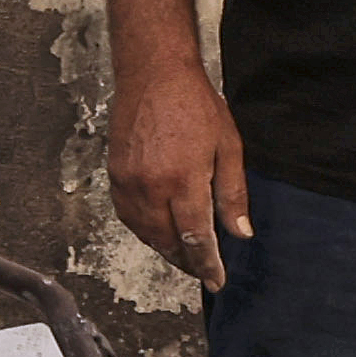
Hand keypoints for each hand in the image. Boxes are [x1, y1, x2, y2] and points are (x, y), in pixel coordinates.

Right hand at [107, 57, 249, 283]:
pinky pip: (128, 215)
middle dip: (186, 262)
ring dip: (164, 248)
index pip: (195, 238)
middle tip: (202, 271)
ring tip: (182, 255)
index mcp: (183, 181)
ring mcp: (128, 182)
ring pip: (144, 232)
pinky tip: (156, 230)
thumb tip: (240, 232)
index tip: (216, 281)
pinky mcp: (114, 174)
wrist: (153, 75)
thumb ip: (232, 193)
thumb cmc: (195, 106)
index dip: (207, 264)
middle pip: (167, 241)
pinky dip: (143, 230)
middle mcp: (151, 187)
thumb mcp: (228, 147)